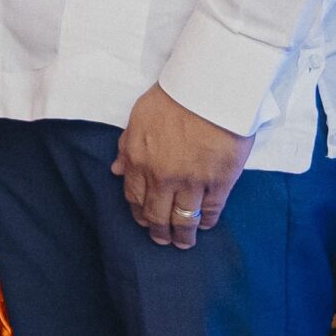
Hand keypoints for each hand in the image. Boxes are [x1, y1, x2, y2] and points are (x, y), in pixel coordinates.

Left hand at [113, 83, 250, 247]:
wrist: (208, 91)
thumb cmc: (172, 99)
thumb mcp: (138, 119)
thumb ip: (126, 146)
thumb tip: (116, 170)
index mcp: (138, 159)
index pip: (134, 196)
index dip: (139, 213)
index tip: (144, 221)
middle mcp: (161, 176)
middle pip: (157, 214)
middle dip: (158, 231)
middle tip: (163, 240)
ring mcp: (191, 182)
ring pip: (183, 219)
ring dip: (182, 236)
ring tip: (183, 243)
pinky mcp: (219, 183)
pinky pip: (210, 211)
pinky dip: (206, 222)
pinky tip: (205, 225)